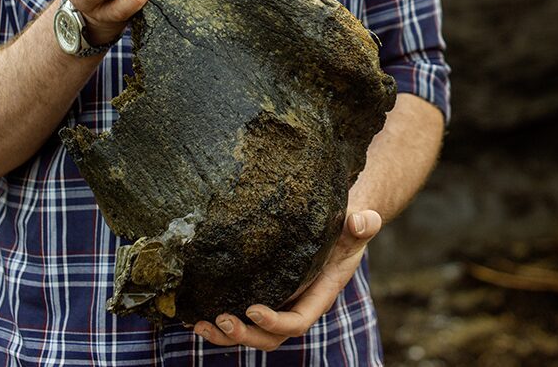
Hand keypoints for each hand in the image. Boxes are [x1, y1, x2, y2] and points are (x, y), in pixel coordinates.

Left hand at [194, 209, 382, 351]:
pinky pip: (242, 316)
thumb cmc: (348, 227)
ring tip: (200, 323)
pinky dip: (219, 321)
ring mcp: (280, 303)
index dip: (276, 321)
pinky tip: (194, 314)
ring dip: (225, 334)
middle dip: (245, 334)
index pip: (299, 321)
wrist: (340, 227)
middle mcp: (298, 305)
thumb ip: (364, 223)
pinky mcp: (264, 294)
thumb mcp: (359, 223)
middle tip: (221, 319)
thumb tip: (358, 220)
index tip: (253, 309)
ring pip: (252, 332)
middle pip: (271, 336)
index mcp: (320, 295)